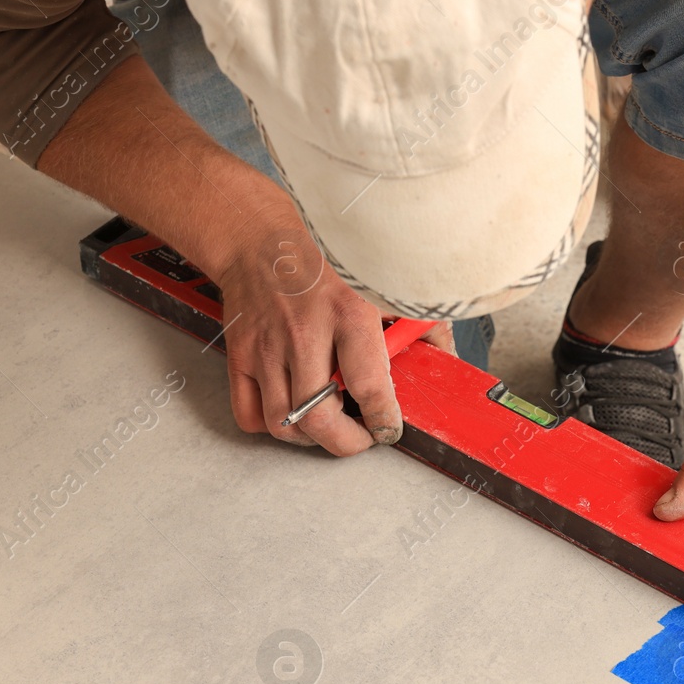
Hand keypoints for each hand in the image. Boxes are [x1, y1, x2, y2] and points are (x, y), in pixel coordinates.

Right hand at [208, 182, 453, 453]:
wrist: (260, 240)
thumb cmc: (323, 260)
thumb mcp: (380, 283)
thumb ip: (418, 323)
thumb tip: (443, 358)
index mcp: (347, 314)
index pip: (369, 387)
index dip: (384, 420)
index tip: (389, 427)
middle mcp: (303, 335)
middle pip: (319, 418)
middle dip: (348, 443)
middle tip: (362, 437)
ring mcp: (266, 349)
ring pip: (283, 424)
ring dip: (311, 438)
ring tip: (330, 424)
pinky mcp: (241, 356)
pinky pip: (249, 415)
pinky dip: (272, 427)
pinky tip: (293, 412)